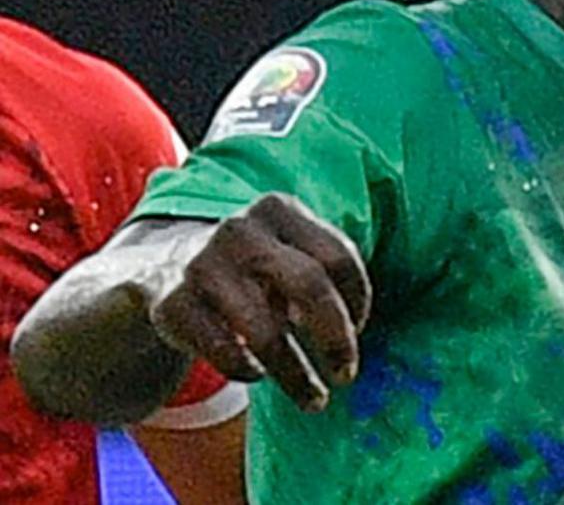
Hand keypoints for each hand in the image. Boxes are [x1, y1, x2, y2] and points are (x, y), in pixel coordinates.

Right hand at [147, 194, 371, 411]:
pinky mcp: (171, 304)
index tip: (359, 330)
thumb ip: (324, 273)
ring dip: (296, 374)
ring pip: (265, 332)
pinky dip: (248, 370)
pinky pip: (224, 351)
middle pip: (309, 286)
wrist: (159, 267)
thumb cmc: (249, 269)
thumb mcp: (285, 250)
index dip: (357, 300)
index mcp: (278, 208)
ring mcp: (201, 265)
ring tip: (314, 400)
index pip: (338, 256)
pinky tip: (257, 374)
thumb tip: (354, 330)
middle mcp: (241, 231)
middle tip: (347, 375)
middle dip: (336, 338)